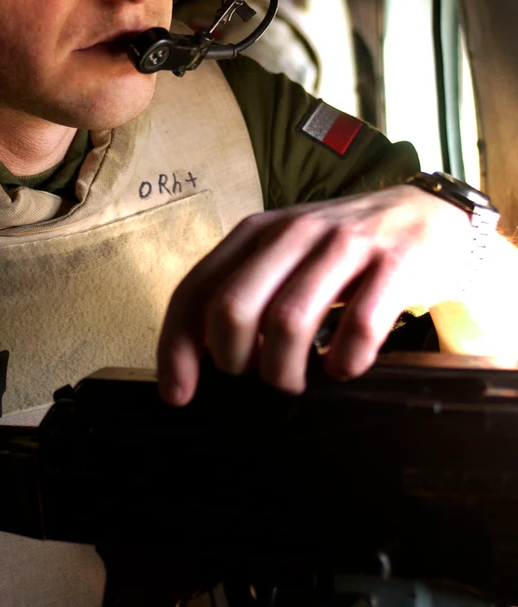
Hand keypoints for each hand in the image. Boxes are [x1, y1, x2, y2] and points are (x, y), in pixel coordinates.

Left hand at [157, 184, 472, 403]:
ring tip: (299, 380)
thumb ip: (245, 290)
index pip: (196, 291)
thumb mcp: (286, 254)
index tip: (177, 393)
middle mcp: (294, 232)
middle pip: (233, 309)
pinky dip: (345, 361)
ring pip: (289, 321)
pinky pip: (359, 327)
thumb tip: (200, 356)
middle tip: (255, 377)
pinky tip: (344, 366)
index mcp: (257, 233)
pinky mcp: (394, 264)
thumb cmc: (345, 247)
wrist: (430, 212)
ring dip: (285, 370)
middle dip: (234, 361)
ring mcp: (345, 245)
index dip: (177, 348)